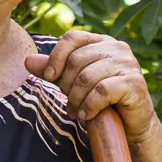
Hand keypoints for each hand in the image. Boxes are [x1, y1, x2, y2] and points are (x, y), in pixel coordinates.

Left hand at [27, 30, 159, 144]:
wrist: (132, 124)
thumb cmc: (102, 101)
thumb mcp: (74, 83)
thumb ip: (54, 70)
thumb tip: (27, 60)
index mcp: (103, 41)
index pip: (73, 37)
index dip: (56, 56)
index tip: (49, 77)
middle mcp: (118, 48)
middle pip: (78, 59)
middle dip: (66, 85)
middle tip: (68, 103)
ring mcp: (128, 64)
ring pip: (87, 77)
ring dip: (76, 99)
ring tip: (76, 112)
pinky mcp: (134, 83)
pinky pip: (102, 92)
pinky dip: (89, 106)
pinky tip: (87, 115)